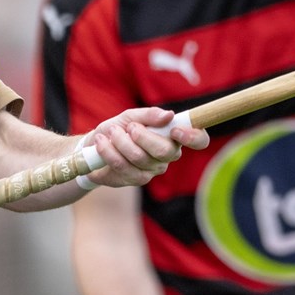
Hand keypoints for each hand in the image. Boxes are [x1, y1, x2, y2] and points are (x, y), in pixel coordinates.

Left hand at [82, 107, 209, 188]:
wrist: (94, 146)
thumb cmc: (117, 129)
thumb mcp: (131, 116)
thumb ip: (149, 115)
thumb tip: (169, 115)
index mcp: (173, 137)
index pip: (199, 140)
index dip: (193, 136)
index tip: (175, 130)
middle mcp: (168, 156)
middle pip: (165, 151)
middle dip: (142, 136)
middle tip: (129, 127)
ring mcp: (153, 170)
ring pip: (139, 157)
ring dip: (120, 141)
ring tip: (110, 133)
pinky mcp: (136, 180)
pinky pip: (123, 166)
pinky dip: (109, 151)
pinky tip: (102, 143)